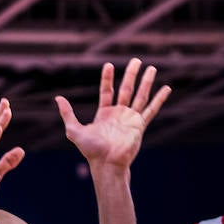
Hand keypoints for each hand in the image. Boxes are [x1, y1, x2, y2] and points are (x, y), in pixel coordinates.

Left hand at [55, 58, 169, 170]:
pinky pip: (151, 110)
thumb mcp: (74, 130)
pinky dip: (159, 99)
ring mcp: (130, 118)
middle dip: (131, 74)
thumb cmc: (91, 150)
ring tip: (152, 68)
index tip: (109, 64)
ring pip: (140, 95)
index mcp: (105, 113)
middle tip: (137, 60)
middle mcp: (119, 113)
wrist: (107, 164)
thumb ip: (67, 114)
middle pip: (126, 89)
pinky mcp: (140, 125)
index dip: (107, 78)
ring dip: (146, 82)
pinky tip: (166, 88)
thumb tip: (58, 98)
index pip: (107, 90)